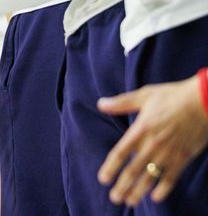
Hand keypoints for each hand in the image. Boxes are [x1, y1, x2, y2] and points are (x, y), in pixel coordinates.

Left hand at [97, 74, 207, 205]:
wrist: (204, 102)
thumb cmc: (173, 96)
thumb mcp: (144, 95)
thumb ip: (121, 103)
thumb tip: (100, 104)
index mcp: (141, 129)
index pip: (121, 153)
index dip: (111, 167)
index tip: (103, 179)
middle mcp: (153, 144)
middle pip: (134, 170)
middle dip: (123, 186)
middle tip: (114, 198)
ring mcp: (169, 153)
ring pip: (151, 177)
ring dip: (139, 191)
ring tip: (130, 202)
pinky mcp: (183, 157)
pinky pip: (171, 177)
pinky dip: (163, 189)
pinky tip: (155, 197)